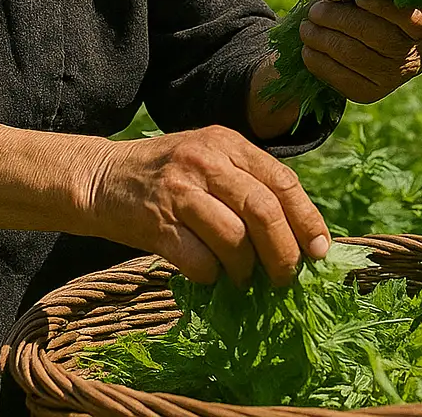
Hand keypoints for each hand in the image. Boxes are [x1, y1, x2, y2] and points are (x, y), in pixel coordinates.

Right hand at [83, 126, 330, 285]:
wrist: (102, 177)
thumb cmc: (166, 175)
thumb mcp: (209, 158)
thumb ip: (248, 182)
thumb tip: (297, 233)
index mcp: (227, 143)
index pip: (282, 181)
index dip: (307, 219)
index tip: (320, 250)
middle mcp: (205, 161)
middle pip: (264, 211)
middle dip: (283, 252)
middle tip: (286, 276)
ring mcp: (179, 191)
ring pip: (235, 238)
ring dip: (247, 269)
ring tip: (245, 278)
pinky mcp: (156, 223)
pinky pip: (199, 260)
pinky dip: (212, 276)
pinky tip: (209, 275)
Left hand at [299, 0, 421, 103]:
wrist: (378, 54)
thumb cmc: (377, 15)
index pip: (408, 17)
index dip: (380, 6)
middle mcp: (413, 55)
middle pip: (371, 34)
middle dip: (335, 18)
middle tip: (314, 10)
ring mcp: (393, 78)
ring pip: (352, 55)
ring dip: (321, 39)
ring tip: (306, 28)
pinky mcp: (371, 93)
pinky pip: (340, 78)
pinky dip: (318, 62)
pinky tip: (308, 50)